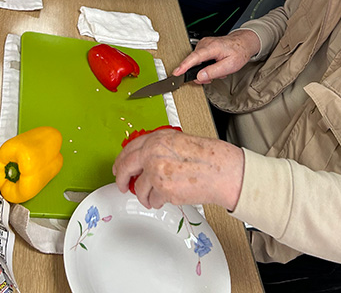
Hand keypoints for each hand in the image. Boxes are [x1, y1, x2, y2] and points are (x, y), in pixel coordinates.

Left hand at [113, 128, 243, 209]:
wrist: (220, 170)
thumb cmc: (206, 157)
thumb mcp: (178, 141)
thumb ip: (158, 148)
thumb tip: (144, 161)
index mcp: (157, 139)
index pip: (129, 148)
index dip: (122, 160)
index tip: (120, 167)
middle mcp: (153, 153)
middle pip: (126, 167)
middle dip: (122, 179)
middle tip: (122, 185)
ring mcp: (156, 171)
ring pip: (139, 189)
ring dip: (145, 196)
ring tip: (154, 197)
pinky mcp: (162, 190)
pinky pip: (153, 200)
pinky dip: (158, 202)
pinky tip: (167, 198)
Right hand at [173, 30, 260, 83]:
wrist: (242, 42)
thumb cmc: (238, 52)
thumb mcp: (229, 66)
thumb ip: (213, 72)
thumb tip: (200, 76)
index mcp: (212, 47)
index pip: (195, 57)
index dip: (184, 66)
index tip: (176, 73)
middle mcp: (205, 44)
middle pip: (194, 62)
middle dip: (201, 74)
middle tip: (211, 79)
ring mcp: (203, 44)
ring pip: (197, 62)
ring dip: (205, 70)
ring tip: (217, 70)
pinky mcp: (203, 46)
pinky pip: (199, 59)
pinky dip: (205, 65)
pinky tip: (214, 66)